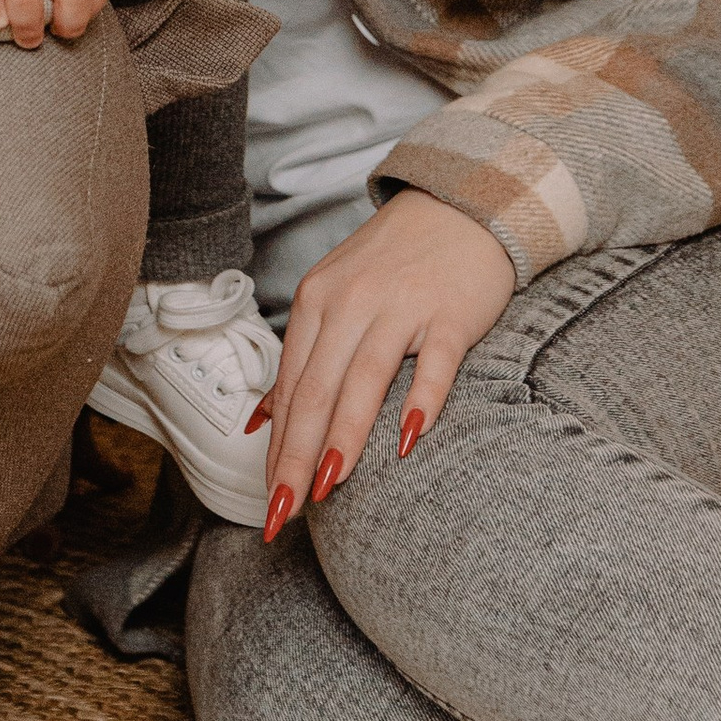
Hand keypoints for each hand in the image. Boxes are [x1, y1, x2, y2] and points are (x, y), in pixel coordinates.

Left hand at [253, 187, 516, 536]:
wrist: (459, 207)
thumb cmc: (393, 263)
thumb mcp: (334, 296)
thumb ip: (303, 357)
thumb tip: (261, 421)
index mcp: (316, 300)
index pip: (291, 386)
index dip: (278, 446)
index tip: (270, 497)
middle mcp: (351, 302)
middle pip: (316, 389)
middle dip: (298, 456)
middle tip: (284, 513)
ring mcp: (401, 306)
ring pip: (363, 379)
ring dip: (344, 436)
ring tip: (328, 487)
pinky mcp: (450, 314)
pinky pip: (433, 362)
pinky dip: (419, 400)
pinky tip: (407, 440)